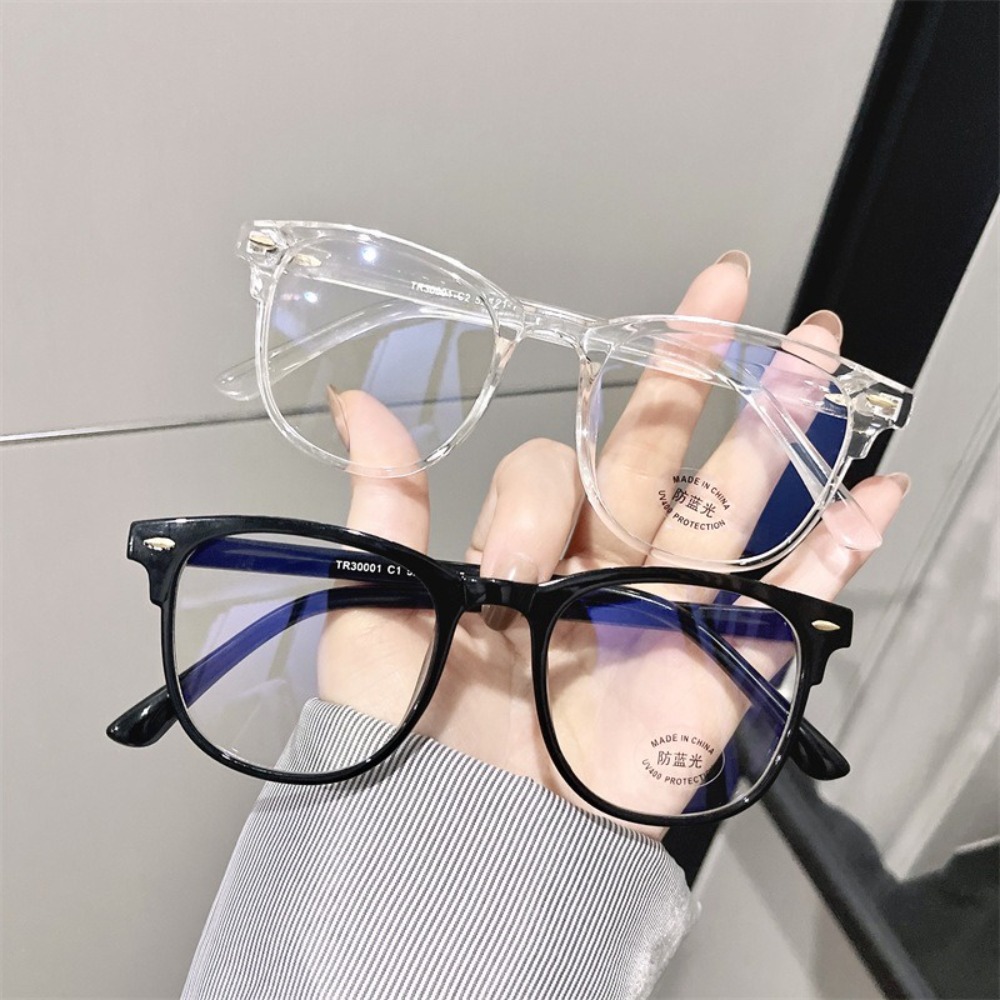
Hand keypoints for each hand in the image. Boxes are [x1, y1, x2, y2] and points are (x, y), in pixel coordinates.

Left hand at [317, 252, 909, 836]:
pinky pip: (787, 597)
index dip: (535, 499)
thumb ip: (384, 505)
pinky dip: (836, 549)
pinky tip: (873, 493)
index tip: (505, 566)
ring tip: (814, 351)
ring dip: (777, 424)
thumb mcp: (381, 608)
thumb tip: (358, 403)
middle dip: (695, 365)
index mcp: (527, 549)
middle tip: (729, 286)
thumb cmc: (411, 742)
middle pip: (660, 446)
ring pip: (730, 496)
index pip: (555, 467)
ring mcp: (666, 607)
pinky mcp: (716, 662)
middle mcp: (599, 566)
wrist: (464, 844)